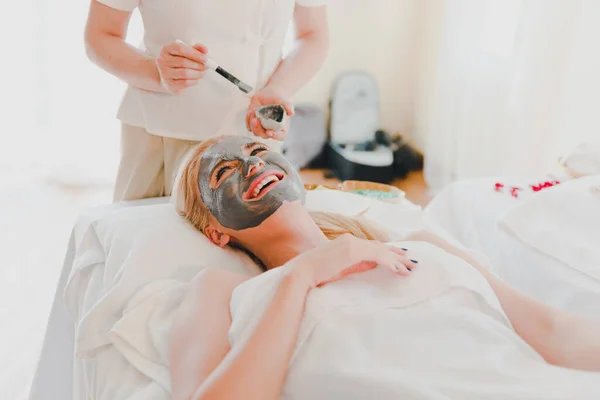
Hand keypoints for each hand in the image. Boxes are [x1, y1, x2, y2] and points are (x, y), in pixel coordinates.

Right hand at [155, 41, 207, 93]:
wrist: (167, 77)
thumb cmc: (178, 63)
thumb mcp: (186, 53)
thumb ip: (196, 49)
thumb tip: (205, 49)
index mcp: (166, 49)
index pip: (180, 48)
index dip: (194, 53)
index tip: (205, 58)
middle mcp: (162, 60)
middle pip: (183, 62)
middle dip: (198, 65)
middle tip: (205, 67)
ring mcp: (164, 73)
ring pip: (185, 73)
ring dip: (197, 73)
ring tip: (202, 73)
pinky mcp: (169, 84)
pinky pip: (185, 83)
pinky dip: (194, 81)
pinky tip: (196, 79)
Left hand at [245, 86, 294, 140]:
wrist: (270, 94)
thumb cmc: (279, 100)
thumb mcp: (285, 101)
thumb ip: (288, 106)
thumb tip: (291, 113)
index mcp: (281, 127)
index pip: (280, 136)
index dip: (275, 136)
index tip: (269, 132)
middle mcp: (271, 129)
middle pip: (265, 136)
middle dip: (259, 130)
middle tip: (256, 120)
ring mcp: (262, 128)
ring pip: (256, 132)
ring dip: (253, 125)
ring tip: (253, 113)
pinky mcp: (254, 124)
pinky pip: (249, 126)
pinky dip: (248, 120)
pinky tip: (251, 112)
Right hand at [286, 234, 416, 288]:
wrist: (301, 273)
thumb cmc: (315, 274)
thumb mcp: (339, 268)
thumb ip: (355, 265)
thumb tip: (371, 265)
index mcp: (346, 243)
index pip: (372, 246)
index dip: (387, 252)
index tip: (399, 258)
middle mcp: (350, 240)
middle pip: (379, 247)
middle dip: (397, 255)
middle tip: (411, 261)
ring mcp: (352, 244)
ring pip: (381, 251)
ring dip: (397, 260)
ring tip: (410, 268)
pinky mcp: (353, 251)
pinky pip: (377, 256)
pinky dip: (390, 263)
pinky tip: (399, 270)